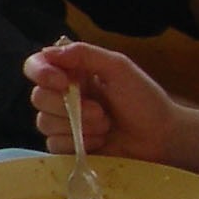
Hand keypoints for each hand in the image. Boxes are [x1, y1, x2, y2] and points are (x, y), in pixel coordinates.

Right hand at [26, 38, 174, 161]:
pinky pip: (54, 144)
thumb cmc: (145, 100)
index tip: (61, 82)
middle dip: (68, 107)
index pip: (37, 65)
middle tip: (100, 111)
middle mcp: (64, 95)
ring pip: (44, 122)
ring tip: (105, 127)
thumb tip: (49, 51)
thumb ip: (85, 54)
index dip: (41, 72)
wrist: (161, 138)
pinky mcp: (68, 146)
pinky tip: (100, 142)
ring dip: (78, 126)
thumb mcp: (119, 68)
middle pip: (37, 97)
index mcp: (73, 72)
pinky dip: (77, 143)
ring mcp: (64, 123)